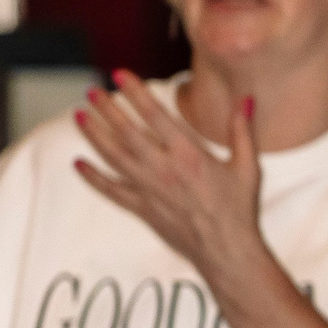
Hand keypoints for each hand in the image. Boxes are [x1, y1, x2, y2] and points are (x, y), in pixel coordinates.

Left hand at [74, 70, 264, 278]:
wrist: (227, 252)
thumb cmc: (240, 210)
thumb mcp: (248, 167)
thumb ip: (243, 131)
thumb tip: (246, 100)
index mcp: (190, 155)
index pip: (156, 116)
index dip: (136, 93)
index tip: (120, 74)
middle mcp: (165, 169)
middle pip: (127, 132)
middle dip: (106, 109)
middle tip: (90, 90)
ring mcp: (150, 190)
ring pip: (113, 157)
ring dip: (93, 135)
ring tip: (78, 115)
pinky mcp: (143, 209)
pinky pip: (111, 191)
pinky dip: (92, 178)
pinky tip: (78, 164)